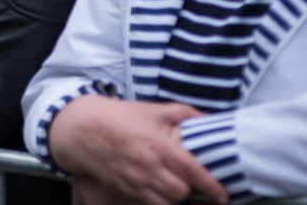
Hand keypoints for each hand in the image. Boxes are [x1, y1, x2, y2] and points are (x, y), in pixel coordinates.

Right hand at [48, 96, 227, 204]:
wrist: (83, 128)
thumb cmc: (119, 117)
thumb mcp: (152, 110)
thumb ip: (184, 113)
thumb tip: (209, 119)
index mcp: (158, 145)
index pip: (191, 171)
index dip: (211, 186)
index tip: (223, 195)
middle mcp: (147, 167)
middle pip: (181, 193)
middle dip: (191, 190)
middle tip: (195, 184)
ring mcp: (134, 181)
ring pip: (166, 203)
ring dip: (176, 198)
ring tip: (178, 188)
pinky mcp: (124, 190)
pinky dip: (159, 201)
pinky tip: (161, 190)